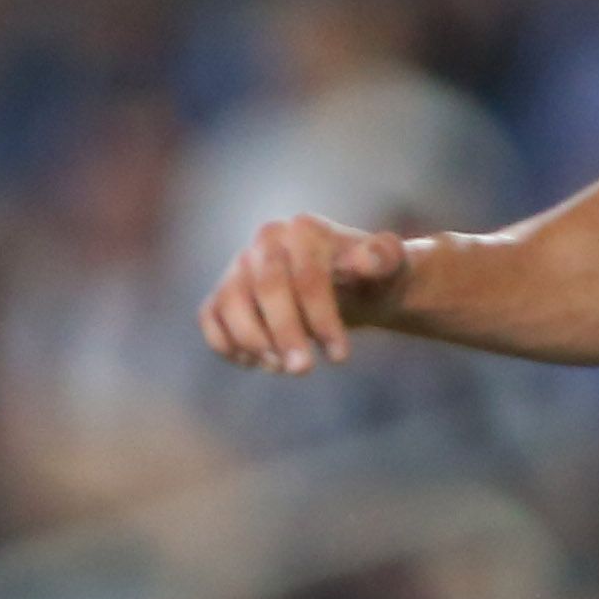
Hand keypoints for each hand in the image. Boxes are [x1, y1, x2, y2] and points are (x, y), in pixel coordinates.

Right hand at [200, 215, 408, 374]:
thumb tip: (373, 257)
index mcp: (304, 229)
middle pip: (266, 287)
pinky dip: (226, 344)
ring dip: (252, 341)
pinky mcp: (223, 292)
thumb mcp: (388, 268)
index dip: (321, 318)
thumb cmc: (369, 279)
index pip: (307, 275)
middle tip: (303, 370)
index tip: (340, 356)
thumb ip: (385, 258)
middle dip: (284, 333)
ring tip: (281, 367)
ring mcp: (240, 266)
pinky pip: (210, 318)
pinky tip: (255, 363)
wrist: (348, 287)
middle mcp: (266, 241)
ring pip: (229, 302)